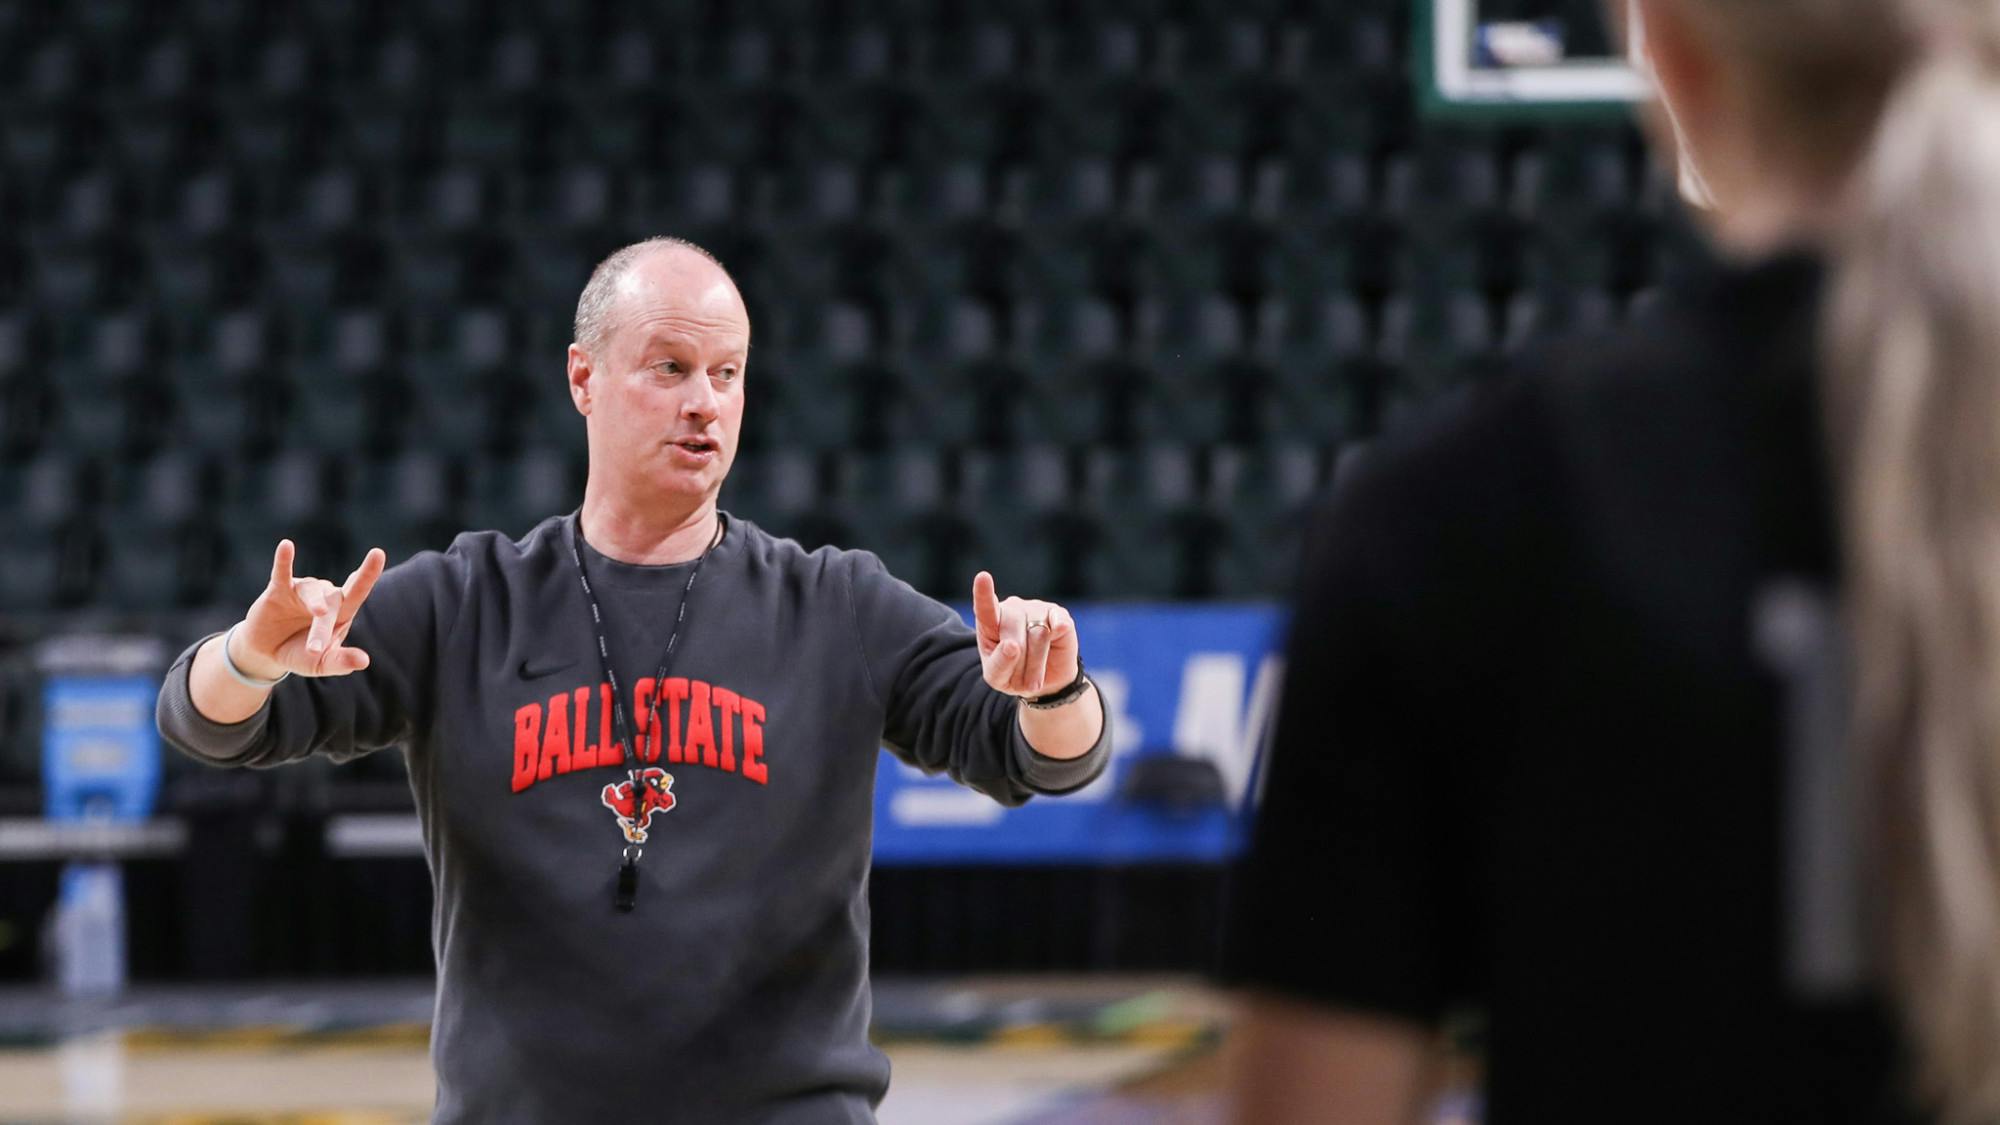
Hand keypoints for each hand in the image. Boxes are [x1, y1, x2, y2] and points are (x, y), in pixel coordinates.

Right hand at [232, 540, 387, 678]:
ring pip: (311, 592)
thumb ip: (341, 662)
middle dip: (323, 626)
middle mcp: (325, 596)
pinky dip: (284, 560)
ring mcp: (302, 591)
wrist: (267, 653)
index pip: (358, 590)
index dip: (368, 573)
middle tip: (315, 649)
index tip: (378, 553)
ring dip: (311, 607)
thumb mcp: (322, 664)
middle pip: (332, 602)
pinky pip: (281, 573)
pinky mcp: (278, 590)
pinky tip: (286, 546)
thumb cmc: (301, 655)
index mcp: (341, 612)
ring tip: (311, 629)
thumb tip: (364, 661)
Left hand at [972, 571, 1079, 697]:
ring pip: (1037, 635)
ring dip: (1036, 664)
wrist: (1047, 680)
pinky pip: (1058, 622)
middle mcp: (1012, 609)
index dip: (984, 594)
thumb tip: (1013, 646)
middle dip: (1019, 665)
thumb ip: (999, 663)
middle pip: (1013, 635)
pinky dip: (1058, 630)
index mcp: (990, 622)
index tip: (982, 577)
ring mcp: (1036, 608)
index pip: (985, 608)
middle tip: (1023, 681)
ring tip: (1036, 674)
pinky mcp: (1059, 614)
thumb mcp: (999, 677)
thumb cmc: (1015, 674)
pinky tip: (1057, 634)